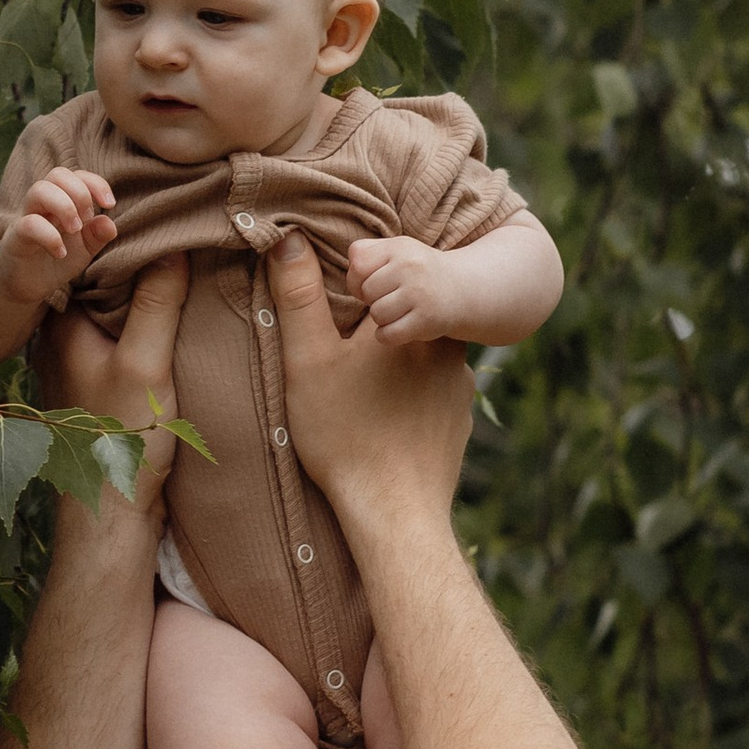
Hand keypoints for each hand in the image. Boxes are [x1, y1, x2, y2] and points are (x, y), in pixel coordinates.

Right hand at [0, 166, 117, 310]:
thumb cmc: (54, 260)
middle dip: (80, 192)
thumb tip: (110, 223)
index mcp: (62, 201)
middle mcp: (43, 204)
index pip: (77, 175)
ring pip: (39, 190)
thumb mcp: (83, 249)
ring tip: (75, 230)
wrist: (24, 286)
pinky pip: (29, 224)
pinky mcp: (15, 237)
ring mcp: (27, 217)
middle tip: (87, 219)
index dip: (96, 183)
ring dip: (64, 206)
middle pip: (57, 174)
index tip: (109, 205)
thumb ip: (97, 235)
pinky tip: (61, 253)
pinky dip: (50, 237)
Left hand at [34, 251, 187, 509]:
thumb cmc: (121, 440)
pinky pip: (122, 337)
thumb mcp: (146, 362)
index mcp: (62, 324)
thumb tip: (173, 245)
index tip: (169, 218)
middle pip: (104, 282)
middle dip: (142, 262)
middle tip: (187, 236)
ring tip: (189, 266)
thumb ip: (156, 302)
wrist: (112, 513)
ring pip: (114, 310)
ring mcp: (79, 362)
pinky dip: (146, 323)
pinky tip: (177, 316)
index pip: (91, 259)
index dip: (127, 237)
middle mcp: (62, 338)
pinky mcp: (98, 384)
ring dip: (146, 294)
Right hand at [268, 232, 471, 522]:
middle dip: (379, 329)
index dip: (362, 292)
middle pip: (407, 320)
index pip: (391, 284)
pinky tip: (384, 421)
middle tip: (343, 354)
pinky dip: (410, 402)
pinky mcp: (460, 422)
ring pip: (422, 359)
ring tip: (360, 390)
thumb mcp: (307, 360)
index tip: (338, 309)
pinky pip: (432, 396)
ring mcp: (459, 387)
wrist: (394, 512)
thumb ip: (298, 296)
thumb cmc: (345, 433)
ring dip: (396, 368)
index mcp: (413, 321)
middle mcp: (448, 347)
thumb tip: (289, 237)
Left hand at [350, 233, 458, 346]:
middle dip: (372, 300)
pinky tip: (400, 327)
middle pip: (366, 292)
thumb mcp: (396, 251)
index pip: (358, 264)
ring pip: (377, 314)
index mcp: (399, 247)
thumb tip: (351, 270)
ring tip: (398, 311)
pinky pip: (388, 334)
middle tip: (390, 298)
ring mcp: (419, 293)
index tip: (371, 284)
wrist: (462, 289)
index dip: (357, 279)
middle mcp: (410, 267)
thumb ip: (366, 253)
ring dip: (382, 318)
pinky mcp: (426, 319)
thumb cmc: (418, 271)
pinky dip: (388, 335)